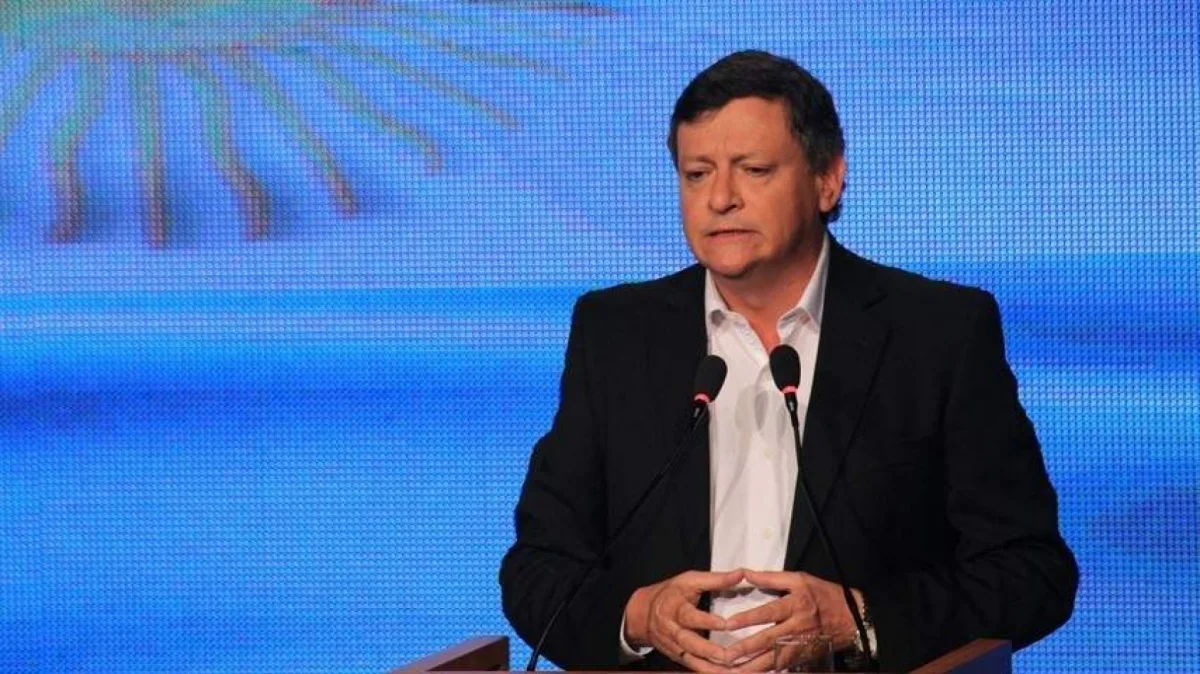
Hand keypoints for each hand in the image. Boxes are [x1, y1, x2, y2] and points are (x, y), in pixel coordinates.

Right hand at [624, 568, 743, 671]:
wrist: (643, 612)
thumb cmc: (671, 593)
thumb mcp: (689, 580)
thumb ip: (716, 579)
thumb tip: (741, 574)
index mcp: (675, 607)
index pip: (690, 615)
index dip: (707, 620)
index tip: (725, 624)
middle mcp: (672, 628)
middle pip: (687, 641)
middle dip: (707, 649)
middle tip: (727, 655)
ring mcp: (673, 644)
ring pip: (689, 658)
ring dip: (709, 665)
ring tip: (729, 669)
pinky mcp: (676, 656)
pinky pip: (691, 666)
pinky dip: (706, 671)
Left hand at [721, 570, 859, 670]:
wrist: (853, 617)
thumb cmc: (824, 595)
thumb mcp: (800, 579)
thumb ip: (771, 578)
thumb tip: (746, 573)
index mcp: (795, 605)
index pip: (768, 612)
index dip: (747, 618)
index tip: (728, 624)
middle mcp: (797, 627)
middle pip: (768, 640)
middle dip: (745, 649)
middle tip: (725, 655)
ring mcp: (800, 645)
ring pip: (774, 659)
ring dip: (753, 666)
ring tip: (734, 671)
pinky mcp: (803, 657)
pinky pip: (783, 667)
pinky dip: (768, 672)